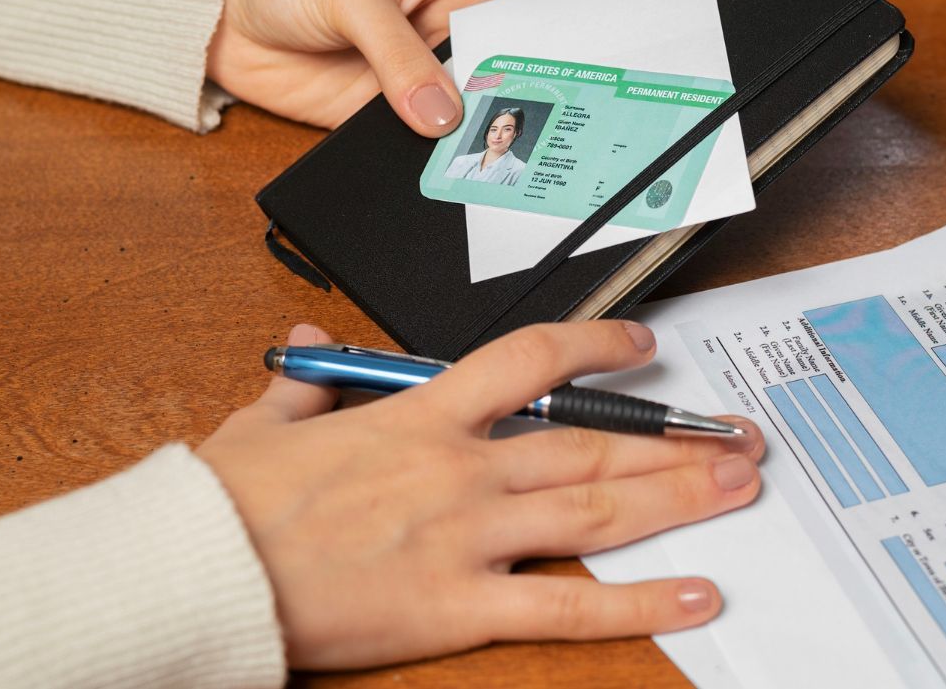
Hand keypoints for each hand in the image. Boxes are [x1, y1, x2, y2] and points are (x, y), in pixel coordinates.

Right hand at [195, 320, 764, 669]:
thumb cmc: (232, 502)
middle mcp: (458, 469)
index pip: (529, 361)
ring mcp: (465, 535)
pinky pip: (565, 604)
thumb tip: (308, 339)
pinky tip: (694, 594)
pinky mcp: (458, 605)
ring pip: (594, 508)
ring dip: (676, 496)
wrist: (205, 569)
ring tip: (740, 487)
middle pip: (588, 441)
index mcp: (417, 416)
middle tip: (735, 436)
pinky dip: (638, 602)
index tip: (643, 346)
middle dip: (671, 438)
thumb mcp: (266, 423)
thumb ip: (307, 380)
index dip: (597, 346)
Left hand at [211, 0, 532, 134]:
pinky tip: (444, 165)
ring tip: (495, 146)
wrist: (223, 23)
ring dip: (478, 132)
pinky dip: (435, 161)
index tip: (588, 50)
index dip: (561, 20)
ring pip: (470, 115)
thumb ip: (398, 54)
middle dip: (526, 91)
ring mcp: (419, 83)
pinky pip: (423, 149)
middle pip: (508, 68)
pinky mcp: (386, 123)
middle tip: (545, 114)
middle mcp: (445, 35)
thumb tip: (439, 109)